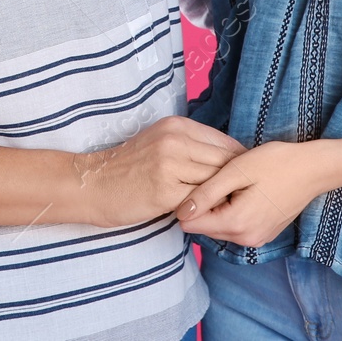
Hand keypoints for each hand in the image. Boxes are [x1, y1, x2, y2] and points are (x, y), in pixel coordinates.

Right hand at [74, 116, 244, 226]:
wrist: (95, 185)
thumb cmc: (130, 167)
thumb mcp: (160, 142)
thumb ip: (191, 145)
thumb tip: (228, 158)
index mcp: (177, 125)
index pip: (224, 142)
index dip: (238, 162)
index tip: (245, 178)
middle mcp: (175, 140)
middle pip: (224, 160)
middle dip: (237, 180)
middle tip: (246, 196)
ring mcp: (170, 164)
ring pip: (215, 181)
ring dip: (225, 196)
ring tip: (232, 207)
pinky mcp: (165, 191)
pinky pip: (199, 201)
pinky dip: (208, 209)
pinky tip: (211, 216)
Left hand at [174, 140, 338, 247]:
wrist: (313, 169)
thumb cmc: (276, 163)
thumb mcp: (236, 171)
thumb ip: (206, 193)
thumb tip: (180, 212)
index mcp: (237, 223)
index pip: (192, 224)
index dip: (187, 202)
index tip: (197, 181)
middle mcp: (246, 239)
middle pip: (205, 227)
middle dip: (203, 205)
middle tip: (217, 177)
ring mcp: (256, 240)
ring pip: (219, 226)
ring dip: (218, 207)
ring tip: (232, 182)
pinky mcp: (263, 234)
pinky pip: (235, 227)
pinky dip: (232, 211)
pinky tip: (243, 191)